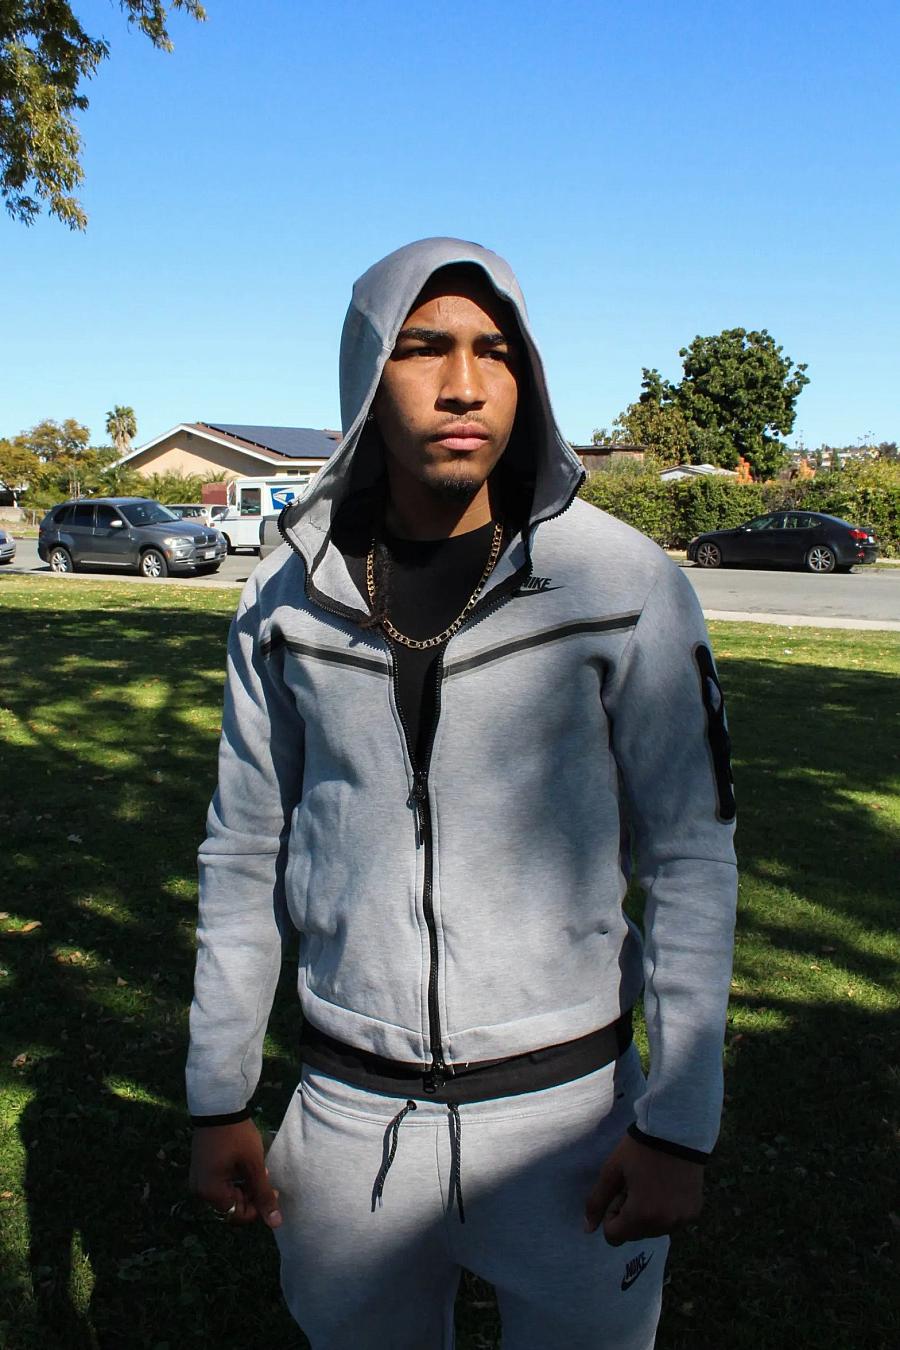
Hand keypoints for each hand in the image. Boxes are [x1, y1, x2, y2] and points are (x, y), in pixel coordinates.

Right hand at [189, 1119, 282, 1227]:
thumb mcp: (254, 1165)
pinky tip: (245, 1166)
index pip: (237, 1215)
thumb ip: (264, 1194)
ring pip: (226, 1195)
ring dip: (244, 1187)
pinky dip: (233, 1180)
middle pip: (230, 1206)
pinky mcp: (200, 1170)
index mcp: (210, 1192)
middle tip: (265, 1176)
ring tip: (258, 1169)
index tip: (272, 1190)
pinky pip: (218, 1184)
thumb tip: (275, 1223)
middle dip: (251, 1195)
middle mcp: (199, 1191)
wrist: (218, 1107)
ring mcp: (198, 1180)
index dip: (258, 1207)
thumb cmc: (237, 1135)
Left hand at [584, 1133, 702, 1244]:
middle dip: (630, 1215)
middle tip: (637, 1184)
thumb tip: (588, 1229)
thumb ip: (597, 1202)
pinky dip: (666, 1211)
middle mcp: (664, 1224)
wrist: (676, 1131)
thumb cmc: (639, 1149)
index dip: (612, 1213)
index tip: (621, 1191)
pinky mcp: (695, 1213)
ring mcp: (682, 1220)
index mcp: (641, 1216)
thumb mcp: (612, 1171)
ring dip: (648, 1215)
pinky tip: (668, 1187)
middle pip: (634, 1235)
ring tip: (652, 1184)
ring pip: (653, 1230)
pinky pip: (672, 1223)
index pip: (614, 1237)